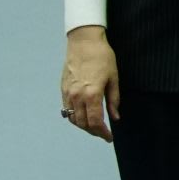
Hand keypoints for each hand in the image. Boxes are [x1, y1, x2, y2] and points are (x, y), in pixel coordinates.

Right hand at [60, 26, 119, 140]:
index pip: (95, 122)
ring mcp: (68, 93)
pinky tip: (84, 116)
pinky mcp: (63, 89)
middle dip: (94, 131)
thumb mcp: (113, 78)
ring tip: (95, 126)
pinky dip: (75, 117)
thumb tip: (115, 117)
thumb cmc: (102, 57)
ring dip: (84, 126)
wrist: (84, 42)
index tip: (109, 137)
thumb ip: (113, 100)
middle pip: (83, 123)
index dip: (102, 133)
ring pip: (73, 118)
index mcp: (92, 94)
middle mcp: (77, 96)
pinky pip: (66, 110)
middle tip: (104, 133)